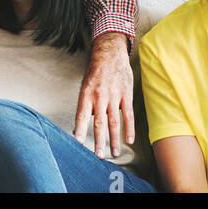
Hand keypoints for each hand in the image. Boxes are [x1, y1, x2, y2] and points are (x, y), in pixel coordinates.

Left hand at [74, 33, 134, 159]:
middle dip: (98, 141)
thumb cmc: (96, 71)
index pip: (81, 116)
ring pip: (114, 122)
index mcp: (86, 94)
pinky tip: (128, 140)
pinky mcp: (126, 94)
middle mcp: (100, 96)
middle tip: (98, 156)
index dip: (79, 131)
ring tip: (114, 153)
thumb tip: (81, 125)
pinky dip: (129, 128)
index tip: (78, 145)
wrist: (110, 52)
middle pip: (98, 123)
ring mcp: (114, 95)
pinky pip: (128, 114)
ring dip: (114, 140)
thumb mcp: (85, 85)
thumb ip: (85, 105)